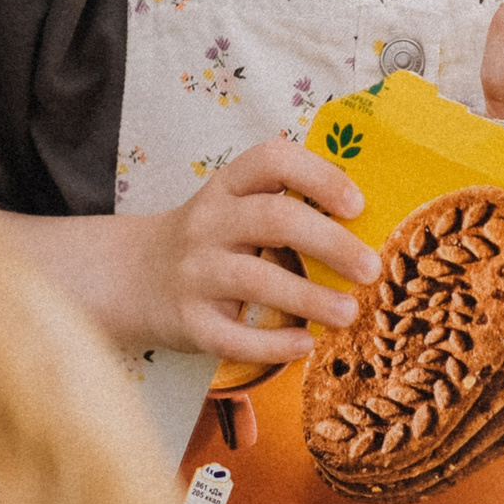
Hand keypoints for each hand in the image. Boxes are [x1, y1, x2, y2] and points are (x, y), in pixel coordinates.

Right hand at [138, 138, 382, 361]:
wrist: (133, 277)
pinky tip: (304, 344)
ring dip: (311, 298)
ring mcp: (195, 272)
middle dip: (331, 243)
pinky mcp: (187, 322)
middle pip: (275, 219)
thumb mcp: (235, 206)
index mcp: (227, 186)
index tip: (357, 205)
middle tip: (370, 269)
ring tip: (348, 313)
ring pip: (257, 279)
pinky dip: (273, 344)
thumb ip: (285, 206)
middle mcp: (208, 222)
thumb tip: (369, 229)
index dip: (319, 176)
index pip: (272, 159)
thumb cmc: (210, 240)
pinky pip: (233, 336)